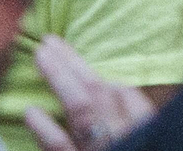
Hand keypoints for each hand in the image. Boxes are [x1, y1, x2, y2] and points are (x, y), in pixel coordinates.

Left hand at [22, 36, 156, 150]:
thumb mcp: (152, 130)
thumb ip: (138, 116)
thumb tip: (118, 87)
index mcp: (144, 125)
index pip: (124, 92)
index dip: (95, 70)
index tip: (71, 56)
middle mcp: (122, 133)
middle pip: (97, 90)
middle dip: (72, 62)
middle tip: (49, 41)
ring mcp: (98, 149)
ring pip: (80, 109)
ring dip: (59, 79)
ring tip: (40, 56)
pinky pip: (60, 147)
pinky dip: (45, 129)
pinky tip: (31, 111)